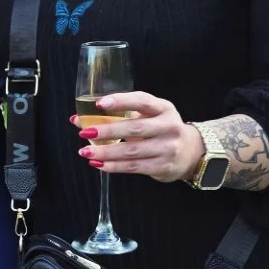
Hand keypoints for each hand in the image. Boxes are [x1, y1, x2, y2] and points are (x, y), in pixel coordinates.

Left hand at [74, 92, 204, 184]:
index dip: (121, 101)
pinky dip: (113, 166)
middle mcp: (169, 127)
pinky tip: (98, 163)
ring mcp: (168, 148)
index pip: (142, 101)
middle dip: (108, 130)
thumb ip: (117, 116)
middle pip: (135, 128)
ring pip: (132, 151)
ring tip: (85, 151)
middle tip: (85, 132)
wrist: (192, 152)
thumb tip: (77, 120)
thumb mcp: (147, 116)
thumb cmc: (160, 129)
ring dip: (106, 152)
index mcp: (163, 108)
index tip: (99, 103)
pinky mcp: (163, 166)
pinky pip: (134, 167)